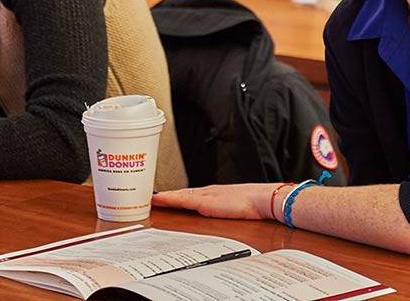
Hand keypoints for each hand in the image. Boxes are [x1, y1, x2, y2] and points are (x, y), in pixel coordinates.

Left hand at [153, 183, 277, 220]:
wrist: (262, 199)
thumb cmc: (254, 205)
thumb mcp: (237, 209)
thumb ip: (228, 211)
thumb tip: (226, 216)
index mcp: (214, 194)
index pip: (190, 194)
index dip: (176, 196)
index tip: (162, 197)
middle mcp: (207, 192)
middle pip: (181, 193)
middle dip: (166, 195)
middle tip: (148, 196)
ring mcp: (205, 195)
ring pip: (178, 195)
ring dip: (163, 196)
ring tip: (147, 197)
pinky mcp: (204, 202)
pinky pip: (181, 200)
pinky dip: (168, 198)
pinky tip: (158, 198)